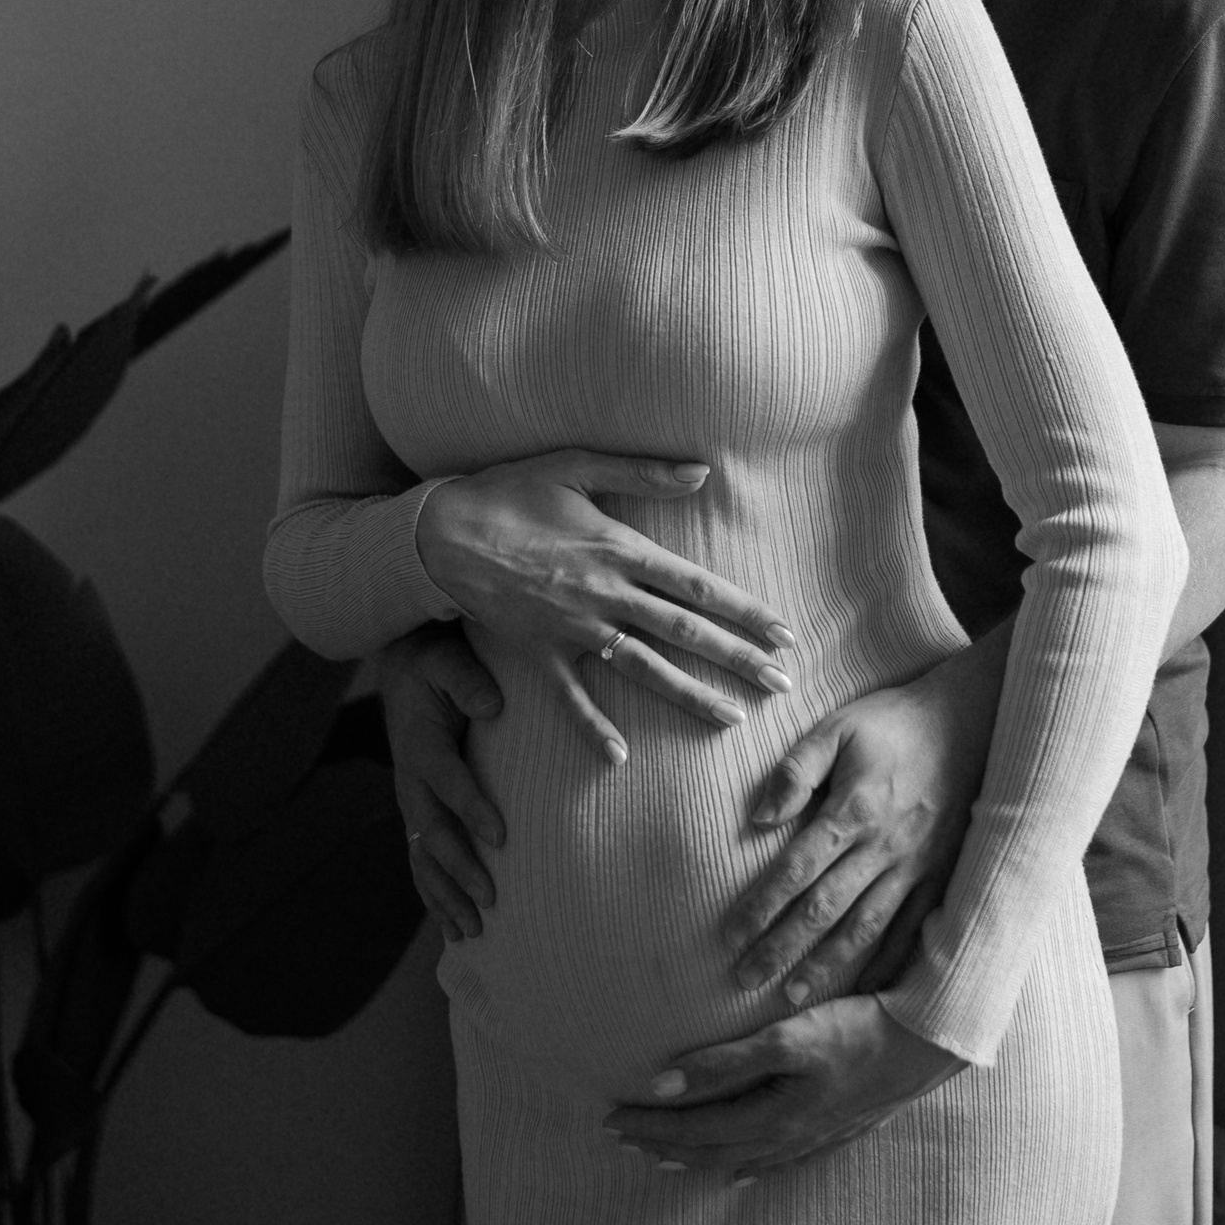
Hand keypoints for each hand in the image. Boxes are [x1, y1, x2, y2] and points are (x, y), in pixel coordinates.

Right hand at [382, 625, 504, 941]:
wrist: (405, 671)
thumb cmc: (436, 663)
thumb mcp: (448, 659)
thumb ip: (468, 680)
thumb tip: (494, 706)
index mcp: (420, 745)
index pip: (448, 782)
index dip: (472, 809)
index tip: (502, 836)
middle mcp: (410, 781)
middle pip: (432, 833)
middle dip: (460, 869)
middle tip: (492, 899)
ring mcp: (411, 803)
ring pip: (423, 858)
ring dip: (445, 896)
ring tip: (473, 931)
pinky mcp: (417, 814)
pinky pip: (421, 862)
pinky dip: (435, 897)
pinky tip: (454, 930)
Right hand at [416, 450, 795, 762]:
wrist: (441, 534)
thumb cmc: (511, 491)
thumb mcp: (577, 466)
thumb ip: (642, 472)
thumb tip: (703, 471)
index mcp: (619, 548)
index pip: (697, 587)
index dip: (744, 611)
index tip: (783, 634)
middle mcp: (604, 594)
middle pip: (683, 633)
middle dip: (738, 660)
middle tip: (783, 685)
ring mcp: (573, 630)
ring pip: (643, 670)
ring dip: (691, 696)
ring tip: (734, 719)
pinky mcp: (539, 654)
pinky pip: (571, 699)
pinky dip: (594, 730)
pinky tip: (621, 758)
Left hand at [604, 997, 964, 1178]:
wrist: (927, 1047)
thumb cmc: (857, 1031)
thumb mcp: (788, 1039)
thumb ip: (724, 1062)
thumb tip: (662, 1082)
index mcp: (770, 1116)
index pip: (692, 1126)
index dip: (649, 1124)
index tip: (609, 1117)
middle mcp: (786, 1137)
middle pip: (709, 1147)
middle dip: (661, 1142)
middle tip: (618, 1136)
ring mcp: (811, 1140)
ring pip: (739, 1158)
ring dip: (695, 1156)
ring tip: (661, 1156)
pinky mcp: (833, 1133)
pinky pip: (777, 1162)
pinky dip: (746, 1167)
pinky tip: (737, 1171)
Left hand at [725, 632, 1008, 1003]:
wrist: (970, 721)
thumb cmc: (894, 723)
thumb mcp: (837, 728)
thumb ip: (796, 771)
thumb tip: (759, 818)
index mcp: (854, 810)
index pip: (796, 871)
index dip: (760, 907)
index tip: (729, 936)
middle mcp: (885, 847)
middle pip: (823, 910)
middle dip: (780, 949)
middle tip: (744, 980)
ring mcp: (917, 867)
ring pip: (864, 929)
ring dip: (825, 965)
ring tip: (791, 997)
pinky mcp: (942, 876)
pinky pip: (913, 930)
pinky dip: (887, 964)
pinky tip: (864, 990)